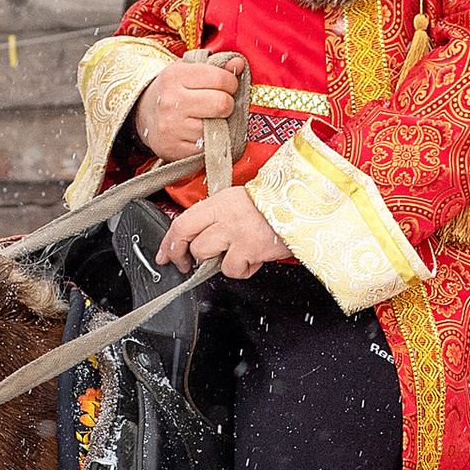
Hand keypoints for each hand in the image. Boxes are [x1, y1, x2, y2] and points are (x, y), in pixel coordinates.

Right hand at [133, 54, 242, 161]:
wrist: (144, 114)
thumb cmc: (173, 89)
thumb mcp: (189, 70)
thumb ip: (216, 66)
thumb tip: (239, 63)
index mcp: (175, 76)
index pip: (221, 79)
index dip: (231, 83)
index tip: (227, 86)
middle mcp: (171, 101)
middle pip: (222, 104)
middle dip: (228, 103)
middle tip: (220, 103)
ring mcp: (171, 128)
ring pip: (216, 128)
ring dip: (219, 124)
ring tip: (209, 118)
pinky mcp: (174, 149)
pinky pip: (207, 148)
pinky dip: (210, 141)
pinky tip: (201, 132)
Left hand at [156, 187, 287, 279]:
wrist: (305, 203)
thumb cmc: (276, 204)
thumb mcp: (241, 201)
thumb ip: (219, 216)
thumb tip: (202, 235)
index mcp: (220, 201)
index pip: (182, 222)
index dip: (169, 242)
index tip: (164, 254)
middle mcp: (224, 215)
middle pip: (190, 241)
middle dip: (186, 257)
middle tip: (190, 265)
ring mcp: (236, 232)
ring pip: (208, 257)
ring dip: (219, 262)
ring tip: (236, 253)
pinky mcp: (250, 248)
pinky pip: (233, 269)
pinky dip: (243, 269)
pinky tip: (255, 258)